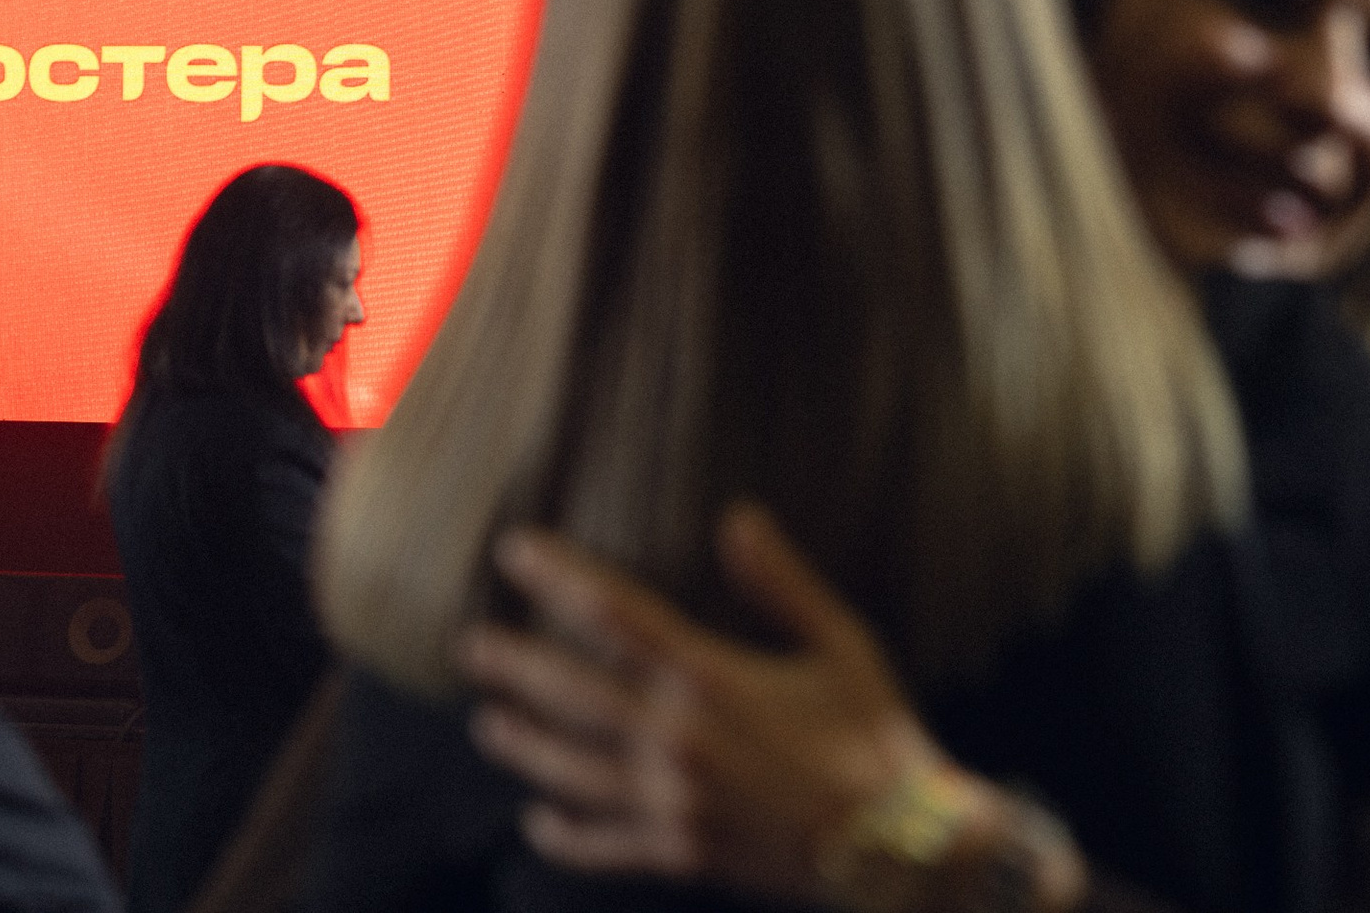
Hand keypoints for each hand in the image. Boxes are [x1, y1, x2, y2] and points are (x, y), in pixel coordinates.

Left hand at [457, 502, 1085, 909]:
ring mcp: (673, 802)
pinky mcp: (681, 852)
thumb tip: (738, 517)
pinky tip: (537, 822)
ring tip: (487, 723)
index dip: (558, 578)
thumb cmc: (874, 735)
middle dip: (514, 665)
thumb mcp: (840, 643)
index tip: (515, 551)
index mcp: (711, 678)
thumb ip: (781, 582)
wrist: (899, 847)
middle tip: (471, 645)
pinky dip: (566, 836)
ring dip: (523, 744)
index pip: (613, 614)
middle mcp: (677, 740)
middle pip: (569, 693)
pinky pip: (605, 845)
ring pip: (571, 770)